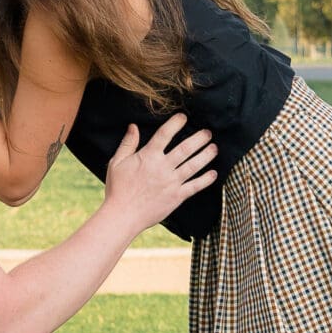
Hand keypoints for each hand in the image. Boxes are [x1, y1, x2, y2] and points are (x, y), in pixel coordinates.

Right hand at [102, 113, 216, 233]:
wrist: (123, 215)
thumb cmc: (117, 188)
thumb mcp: (117, 162)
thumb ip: (128, 143)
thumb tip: (133, 126)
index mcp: (148, 156)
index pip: (165, 134)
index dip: (175, 123)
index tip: (183, 117)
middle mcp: (163, 167)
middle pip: (185, 149)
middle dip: (199, 139)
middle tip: (208, 133)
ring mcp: (171, 183)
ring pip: (193, 166)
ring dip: (206, 155)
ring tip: (214, 148)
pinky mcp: (176, 197)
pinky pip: (194, 187)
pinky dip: (205, 180)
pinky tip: (213, 174)